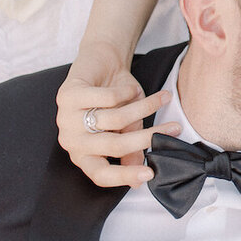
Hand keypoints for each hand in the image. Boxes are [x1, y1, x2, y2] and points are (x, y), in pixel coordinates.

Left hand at [56, 40, 179, 187]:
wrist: (100, 63)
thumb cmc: (115, 98)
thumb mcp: (128, 126)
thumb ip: (132, 149)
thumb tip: (141, 175)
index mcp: (83, 154)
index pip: (100, 174)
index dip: (125, 176)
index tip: (150, 173)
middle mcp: (71, 141)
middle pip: (113, 146)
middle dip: (147, 137)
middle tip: (174, 129)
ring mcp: (65, 119)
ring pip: (114, 120)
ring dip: (144, 107)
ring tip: (163, 98)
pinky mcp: (67, 96)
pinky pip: (107, 99)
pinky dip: (126, 92)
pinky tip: (131, 88)